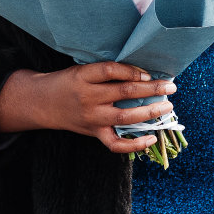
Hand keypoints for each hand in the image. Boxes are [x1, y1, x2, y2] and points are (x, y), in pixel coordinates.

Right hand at [0, 62, 176, 154]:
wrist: (43, 102)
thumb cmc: (67, 82)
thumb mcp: (81, 69)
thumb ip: (106, 72)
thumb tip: (142, 73)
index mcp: (83, 76)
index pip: (111, 70)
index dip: (133, 71)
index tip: (149, 73)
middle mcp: (88, 97)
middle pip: (124, 92)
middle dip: (152, 89)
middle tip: (170, 87)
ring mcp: (92, 117)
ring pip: (125, 116)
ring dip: (150, 112)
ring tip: (167, 106)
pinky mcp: (94, 133)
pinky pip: (116, 144)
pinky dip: (135, 144)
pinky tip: (151, 138)